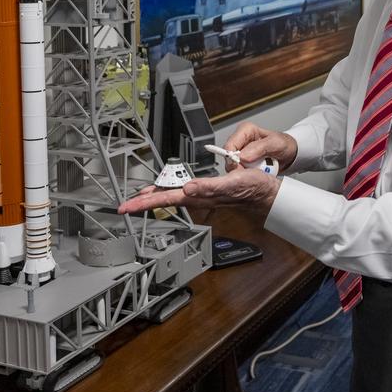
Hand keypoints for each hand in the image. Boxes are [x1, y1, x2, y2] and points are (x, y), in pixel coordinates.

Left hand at [117, 168, 280, 217]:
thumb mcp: (230, 184)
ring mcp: (201, 195)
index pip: (165, 199)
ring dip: (155, 197)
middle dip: (144, 202)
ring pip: (172, 197)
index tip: (126, 207)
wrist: (266, 193)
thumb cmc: (251, 189)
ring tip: (141, 197)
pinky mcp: (208, 191)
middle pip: (164, 200)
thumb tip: (187, 188)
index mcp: (198, 195)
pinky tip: (171, 191)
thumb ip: (209, 187)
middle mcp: (196, 197)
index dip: (144, 203)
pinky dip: (172, 191)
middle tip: (125, 206)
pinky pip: (184, 192)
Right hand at [223, 121, 297, 171]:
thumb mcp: (275, 143)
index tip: (240, 167)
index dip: (232, 158)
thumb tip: (243, 156)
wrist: (290, 154)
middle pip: (229, 157)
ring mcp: (242, 153)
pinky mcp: (244, 163)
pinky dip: (249, 174)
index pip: (229, 145)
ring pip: (234, 166)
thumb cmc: (284, 145)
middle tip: (252, 170)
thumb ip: (258, 148)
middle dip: (239, 166)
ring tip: (259, 169)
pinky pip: (241, 171)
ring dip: (245, 171)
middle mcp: (241, 141)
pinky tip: (258, 172)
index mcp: (245, 130)